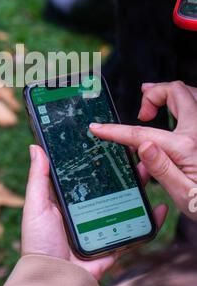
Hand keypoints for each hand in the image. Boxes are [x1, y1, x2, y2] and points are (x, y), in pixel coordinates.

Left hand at [22, 145, 166, 280]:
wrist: (54, 278)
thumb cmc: (39, 242)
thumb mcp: (36, 206)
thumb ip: (38, 178)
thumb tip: (36, 147)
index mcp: (68, 200)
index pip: (85, 175)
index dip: (96, 160)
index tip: (107, 143)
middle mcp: (87, 210)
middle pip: (108, 186)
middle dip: (121, 171)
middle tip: (132, 155)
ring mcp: (102, 226)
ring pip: (124, 203)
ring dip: (137, 189)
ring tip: (147, 172)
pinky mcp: (113, 242)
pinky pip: (133, 230)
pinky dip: (148, 220)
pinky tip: (158, 208)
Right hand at [90, 81, 196, 220]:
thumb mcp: (183, 195)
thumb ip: (163, 168)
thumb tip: (142, 145)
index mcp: (188, 146)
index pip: (142, 133)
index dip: (115, 130)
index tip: (98, 128)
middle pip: (174, 91)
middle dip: (152, 94)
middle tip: (140, 111)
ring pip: (188, 91)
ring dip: (169, 93)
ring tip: (152, 103)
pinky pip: (196, 101)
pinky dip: (183, 99)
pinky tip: (174, 112)